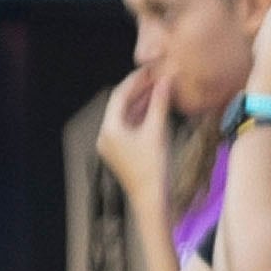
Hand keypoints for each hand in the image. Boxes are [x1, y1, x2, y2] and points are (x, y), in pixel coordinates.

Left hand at [92, 70, 174, 197]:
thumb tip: (165, 82)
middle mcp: (106, 135)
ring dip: (141, 104)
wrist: (152, 200)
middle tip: (156, 79)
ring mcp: (112, 144)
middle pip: (122, 106)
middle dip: (139, 92)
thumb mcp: (158, 133)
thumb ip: (160, 105)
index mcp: (110, 128)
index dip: (135, 81)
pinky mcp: (121, 152)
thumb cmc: (155, 169)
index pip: (120, 95)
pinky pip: (129, 128)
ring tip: (158, 92)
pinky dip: (141, 118)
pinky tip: (154, 111)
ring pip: (126, 117)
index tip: (149, 71)